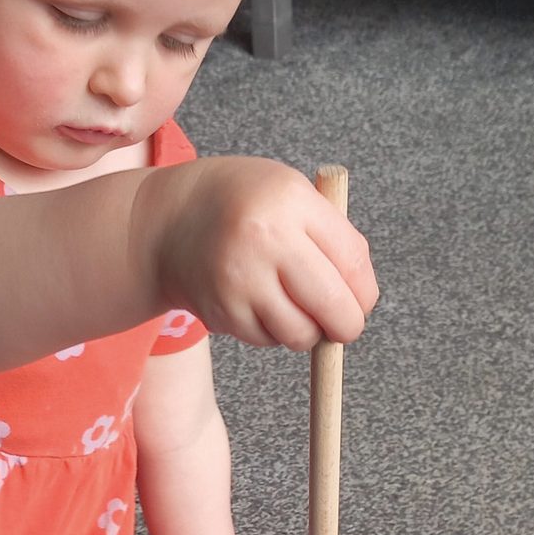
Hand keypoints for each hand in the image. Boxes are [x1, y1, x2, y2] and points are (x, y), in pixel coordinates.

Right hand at [133, 157, 378, 350]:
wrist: (168, 222)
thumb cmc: (244, 207)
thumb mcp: (291, 194)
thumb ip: (332, 237)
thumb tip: (363, 299)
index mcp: (292, 201)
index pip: (354, 264)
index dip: (365, 294)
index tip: (361, 301)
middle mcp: (266, 239)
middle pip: (334, 308)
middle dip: (346, 325)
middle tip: (342, 325)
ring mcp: (241, 279)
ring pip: (301, 334)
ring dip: (307, 331)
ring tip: (292, 306)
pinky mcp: (222, 311)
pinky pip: (268, 340)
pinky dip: (272, 331)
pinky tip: (257, 303)